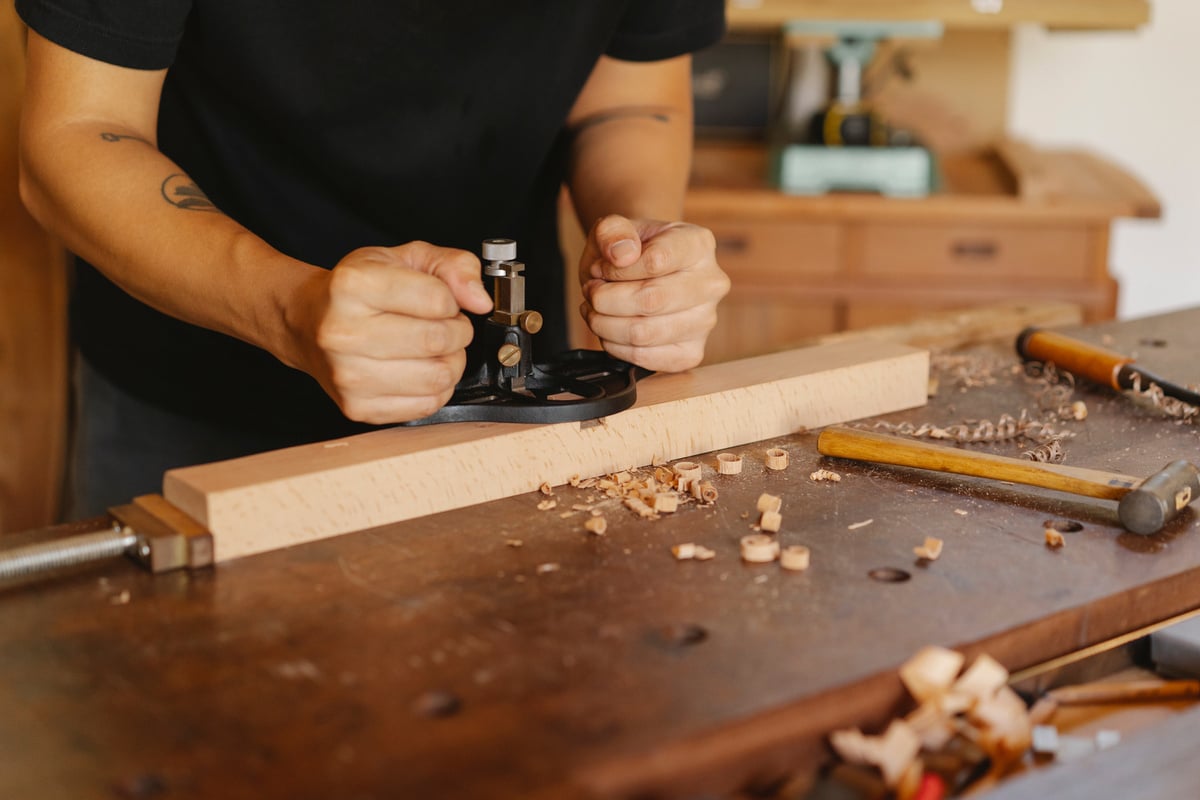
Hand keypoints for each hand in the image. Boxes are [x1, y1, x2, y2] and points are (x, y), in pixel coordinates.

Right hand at [295, 242, 492, 423]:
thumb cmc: (357, 291)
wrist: (308, 323)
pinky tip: (420, 370)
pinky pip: (426, 405)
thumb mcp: (405, 258)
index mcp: (353, 285)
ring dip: (450, 362)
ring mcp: (347, 375)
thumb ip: (453, 266)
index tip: (442, 301)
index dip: (452, 301)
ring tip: (433, 349)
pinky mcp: (357, 407)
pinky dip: (436, 389)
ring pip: (437, 377)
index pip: (438, 300)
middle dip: (456, 332)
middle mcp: (342, 332)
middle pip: (438, 341)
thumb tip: (479, 299)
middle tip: (444, 326)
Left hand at [579, 215, 729, 371]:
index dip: (616, 269)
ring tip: (596, 309)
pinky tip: (610, 329)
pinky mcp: (691, 352)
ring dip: (604, 324)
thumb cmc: (630, 250)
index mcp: (699, 244)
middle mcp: (711, 284)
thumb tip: (622, 255)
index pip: (656, 261)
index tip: (602, 267)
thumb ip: (613, 231)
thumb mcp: (614, 228)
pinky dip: (615, 347)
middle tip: (592, 291)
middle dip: (605, 299)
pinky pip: (645, 359)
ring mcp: (705, 322)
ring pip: (643, 334)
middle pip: (650, 301)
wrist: (640, 272)